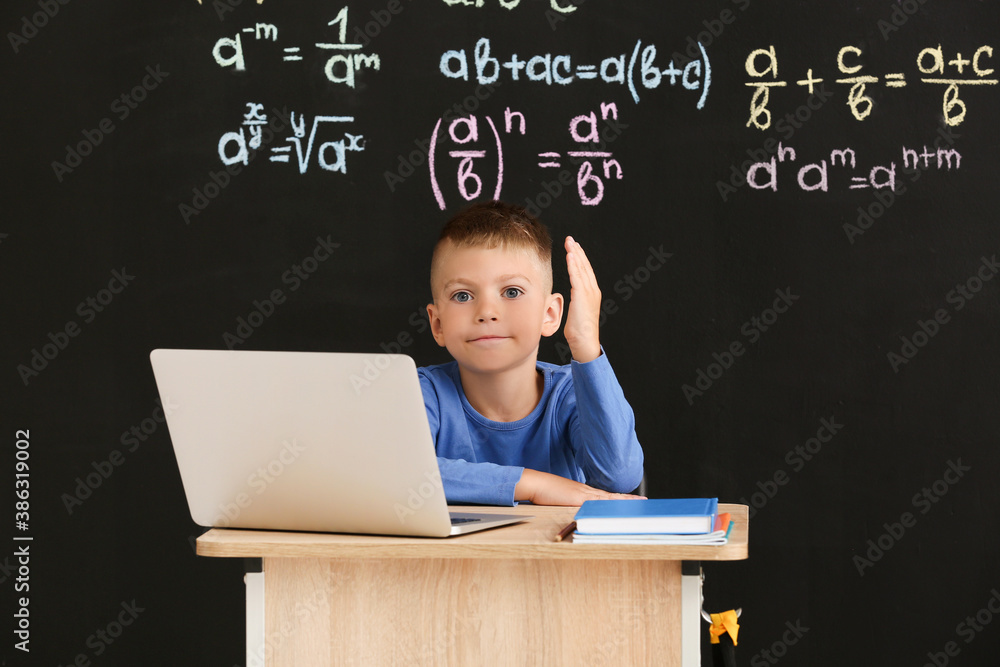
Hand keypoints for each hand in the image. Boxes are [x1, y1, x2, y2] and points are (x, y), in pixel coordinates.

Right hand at [514, 469, 645, 505]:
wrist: (535, 483)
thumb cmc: (544, 491)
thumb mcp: (560, 498)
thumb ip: (570, 503)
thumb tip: (577, 512)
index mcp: (583, 492)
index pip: (606, 496)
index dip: (619, 498)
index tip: (631, 499)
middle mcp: (586, 491)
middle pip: (611, 496)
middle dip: (628, 498)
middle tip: (644, 500)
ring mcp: (583, 494)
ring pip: (609, 498)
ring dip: (624, 500)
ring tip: (638, 502)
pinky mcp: (578, 498)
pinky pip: (599, 502)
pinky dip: (610, 503)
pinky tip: (619, 506)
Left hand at [563, 236, 601, 362]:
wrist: (584, 341)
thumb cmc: (579, 330)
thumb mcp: (577, 311)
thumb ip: (576, 300)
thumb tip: (569, 297)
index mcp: (591, 293)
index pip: (585, 271)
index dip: (579, 258)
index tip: (573, 248)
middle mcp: (592, 290)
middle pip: (584, 266)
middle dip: (577, 251)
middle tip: (570, 239)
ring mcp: (589, 292)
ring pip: (581, 268)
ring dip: (575, 254)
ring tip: (569, 243)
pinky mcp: (582, 296)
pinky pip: (577, 276)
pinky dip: (574, 265)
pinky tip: (570, 255)